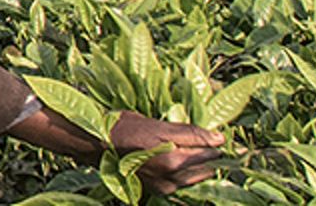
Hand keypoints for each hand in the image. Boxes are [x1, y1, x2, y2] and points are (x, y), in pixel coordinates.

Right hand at [104, 112, 227, 192]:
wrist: (95, 144)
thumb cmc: (125, 129)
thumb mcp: (158, 126)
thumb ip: (191, 133)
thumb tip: (220, 138)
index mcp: (175, 162)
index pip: (210, 155)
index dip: (215, 144)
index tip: (216, 136)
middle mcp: (172, 180)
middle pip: (205, 171)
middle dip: (207, 157)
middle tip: (202, 141)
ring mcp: (164, 188)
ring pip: (194, 179)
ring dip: (196, 166)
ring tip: (185, 149)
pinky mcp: (157, 190)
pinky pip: (180, 184)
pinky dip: (183, 173)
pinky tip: (173, 160)